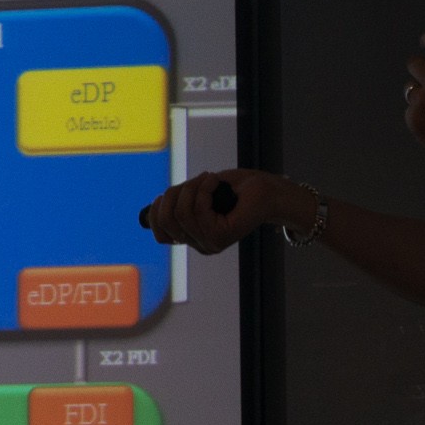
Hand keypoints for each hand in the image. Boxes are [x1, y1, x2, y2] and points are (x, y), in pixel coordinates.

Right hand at [145, 168, 294, 253]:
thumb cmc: (239, 189)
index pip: (160, 233)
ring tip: (209, 179)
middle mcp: (201, 246)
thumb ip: (179, 203)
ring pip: (181, 213)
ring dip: (191, 188)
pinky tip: (214, 181)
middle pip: (166, 221)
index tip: (168, 193)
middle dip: (174, 194)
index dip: (157, 210)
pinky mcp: (220, 236)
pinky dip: (203, 189)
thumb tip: (153, 208)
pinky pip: (197, 210)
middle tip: (195, 181)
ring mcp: (210, 243)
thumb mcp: (199, 194)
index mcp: (195, 239)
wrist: (271, 191)